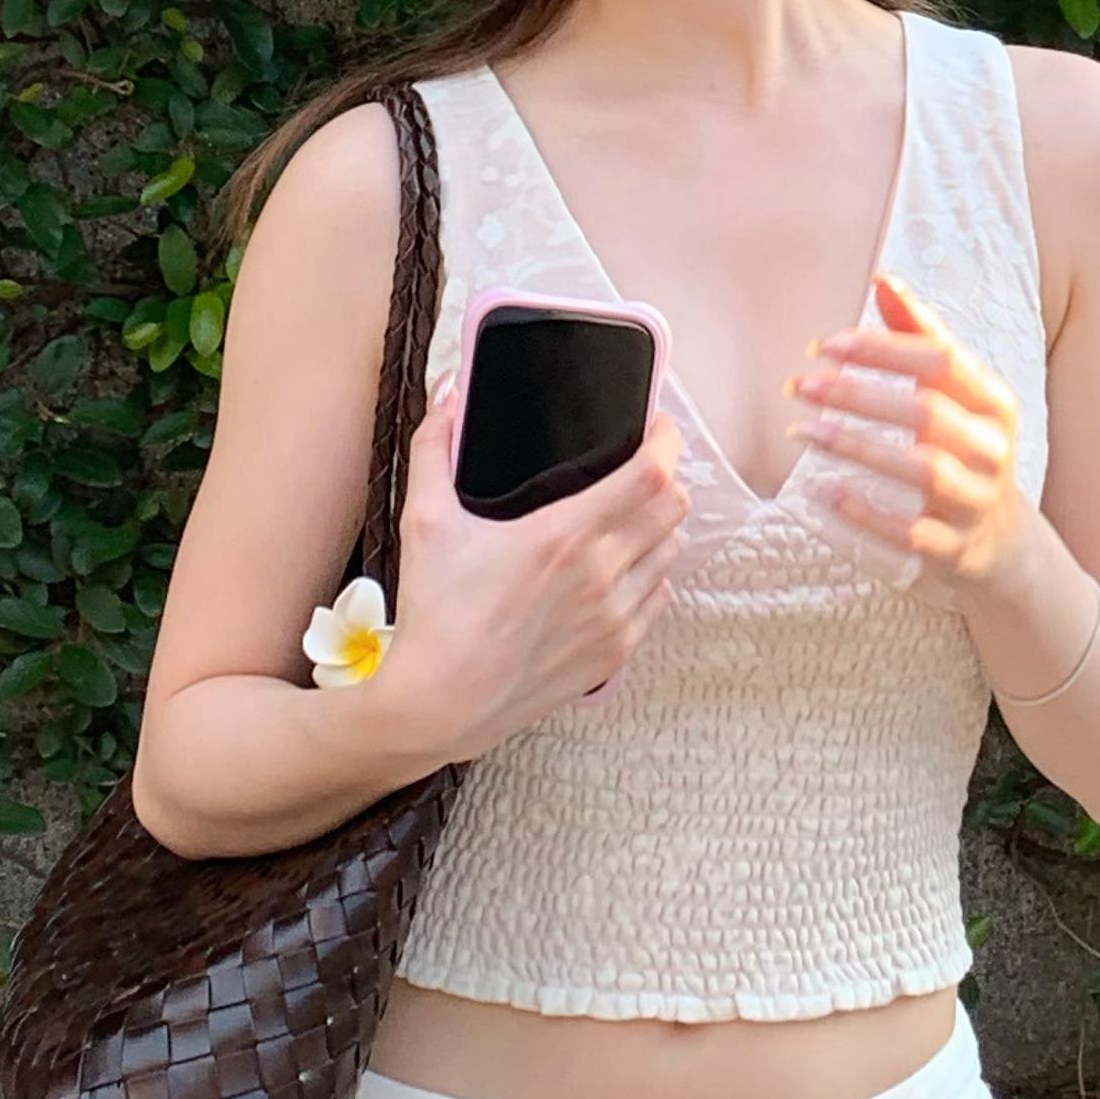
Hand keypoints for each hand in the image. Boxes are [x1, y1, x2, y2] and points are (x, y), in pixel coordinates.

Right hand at [382, 381, 689, 746]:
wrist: (440, 703)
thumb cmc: (436, 613)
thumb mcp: (425, 520)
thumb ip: (435, 448)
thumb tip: (447, 395)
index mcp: (564, 535)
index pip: (651, 472)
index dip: (666, 439)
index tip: (657, 425)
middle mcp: (602, 574)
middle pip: (674, 507)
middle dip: (666, 476)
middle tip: (642, 465)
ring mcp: (614, 617)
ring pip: (673, 551)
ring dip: (661, 525)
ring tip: (632, 515)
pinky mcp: (615, 652)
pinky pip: (660, 596)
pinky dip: (651, 573)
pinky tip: (622, 567)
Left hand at [787, 272, 1032, 605]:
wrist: (1003, 544)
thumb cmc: (966, 448)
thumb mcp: (958, 395)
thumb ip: (921, 337)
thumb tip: (883, 279)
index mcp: (994, 402)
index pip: (941, 362)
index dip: (882, 350)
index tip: (825, 345)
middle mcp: (991, 450)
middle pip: (927, 413)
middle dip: (859, 395)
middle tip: (801, 384)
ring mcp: (975, 502)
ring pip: (921, 469)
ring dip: (857, 447)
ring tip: (802, 431)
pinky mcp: (953, 549)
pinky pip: (908, 531)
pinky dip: (863, 512)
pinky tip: (820, 491)